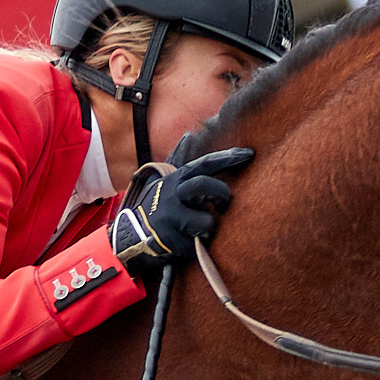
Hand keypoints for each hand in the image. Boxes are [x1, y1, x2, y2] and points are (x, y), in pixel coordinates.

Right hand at [111, 148, 254, 283]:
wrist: (130, 234)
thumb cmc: (155, 207)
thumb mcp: (164, 181)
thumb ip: (179, 162)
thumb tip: (189, 135)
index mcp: (176, 179)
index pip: (206, 163)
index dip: (228, 157)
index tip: (249, 154)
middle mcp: (173, 194)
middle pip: (205, 185)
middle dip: (222, 193)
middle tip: (224, 204)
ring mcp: (172, 218)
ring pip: (207, 220)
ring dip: (209, 225)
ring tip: (201, 228)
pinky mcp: (174, 240)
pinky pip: (200, 243)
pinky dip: (199, 244)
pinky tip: (188, 241)